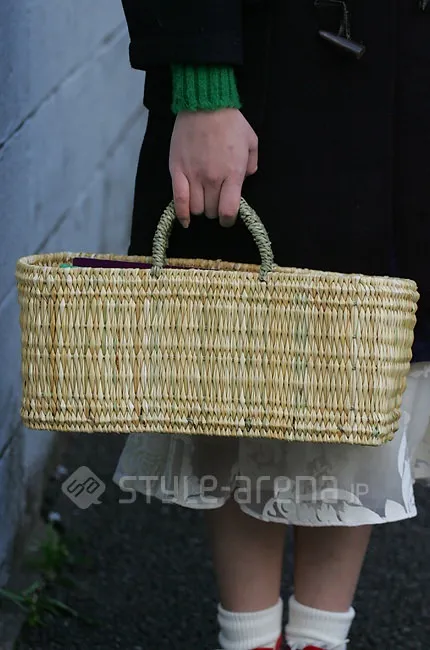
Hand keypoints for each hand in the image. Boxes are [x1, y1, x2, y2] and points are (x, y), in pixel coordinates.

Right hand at [169, 108, 257, 227]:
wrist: (204, 104)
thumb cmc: (230, 122)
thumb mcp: (252, 141)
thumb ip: (252, 164)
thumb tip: (245, 178)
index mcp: (233, 174)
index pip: (229, 211)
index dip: (229, 220)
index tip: (228, 218)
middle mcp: (212, 179)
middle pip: (211, 211)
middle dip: (214, 210)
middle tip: (215, 201)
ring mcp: (193, 176)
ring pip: (196, 208)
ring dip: (200, 208)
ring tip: (202, 200)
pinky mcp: (177, 171)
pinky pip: (178, 200)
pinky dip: (182, 214)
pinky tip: (186, 220)